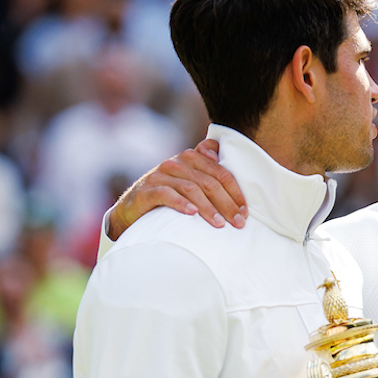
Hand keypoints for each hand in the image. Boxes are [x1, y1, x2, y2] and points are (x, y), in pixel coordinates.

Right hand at [108, 139, 247, 239]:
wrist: (132, 208)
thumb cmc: (168, 194)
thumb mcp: (189, 179)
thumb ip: (206, 166)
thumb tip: (219, 153)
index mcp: (191, 158)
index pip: (220, 173)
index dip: (235, 192)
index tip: (245, 212)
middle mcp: (176, 163)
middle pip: (208, 182)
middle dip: (226, 204)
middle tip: (238, 222)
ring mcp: (160, 175)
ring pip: (191, 189)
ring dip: (208, 208)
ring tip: (220, 224)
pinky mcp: (147, 190)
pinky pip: (166, 194)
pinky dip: (181, 203)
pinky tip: (192, 214)